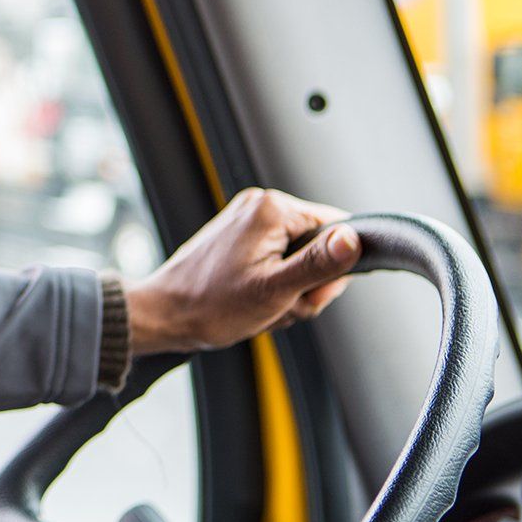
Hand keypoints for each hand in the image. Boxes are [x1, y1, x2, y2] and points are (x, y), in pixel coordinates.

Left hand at [125, 187, 359, 355]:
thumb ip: (319, 264)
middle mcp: (260, 206)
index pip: (338, 229)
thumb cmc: (213, 305)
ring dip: (288, 293)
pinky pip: (276, 265)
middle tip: (278, 305)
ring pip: (298, 262)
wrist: (165, 315)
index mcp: (272, 208)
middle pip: (318, 249)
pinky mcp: (240, 239)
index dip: (332, 269)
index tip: (307, 292)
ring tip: (260, 306)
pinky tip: (252, 303)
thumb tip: (356, 238)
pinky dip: (271, 289)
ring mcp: (248, 222)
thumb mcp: (276, 290)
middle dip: (305, 287)